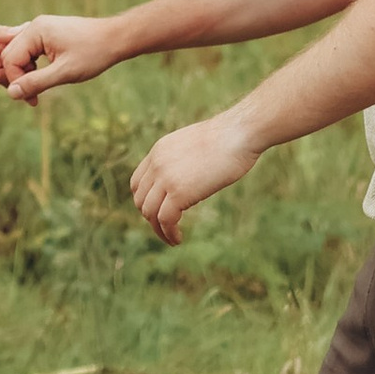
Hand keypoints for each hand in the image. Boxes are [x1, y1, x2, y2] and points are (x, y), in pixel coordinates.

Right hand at [0, 11, 122, 103]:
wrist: (116, 38)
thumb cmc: (93, 53)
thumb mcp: (64, 72)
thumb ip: (36, 82)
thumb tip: (11, 93)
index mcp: (36, 31)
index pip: (11, 59)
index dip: (16, 81)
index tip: (30, 99)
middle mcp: (35, 26)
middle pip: (12, 56)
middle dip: (19, 78)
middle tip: (33, 98)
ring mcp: (42, 29)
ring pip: (21, 56)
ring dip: (27, 74)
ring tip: (39, 91)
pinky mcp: (48, 35)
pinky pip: (32, 53)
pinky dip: (35, 68)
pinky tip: (46, 79)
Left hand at [129, 109, 261, 245]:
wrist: (237, 134)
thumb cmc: (228, 138)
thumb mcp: (195, 146)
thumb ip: (184, 160)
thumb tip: (188, 175)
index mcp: (159, 151)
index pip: (137, 183)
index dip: (145, 202)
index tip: (159, 213)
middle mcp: (157, 164)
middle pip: (141, 200)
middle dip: (151, 218)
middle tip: (167, 228)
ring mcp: (166, 178)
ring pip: (150, 213)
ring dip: (159, 231)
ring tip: (172, 239)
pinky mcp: (179, 192)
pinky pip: (165, 220)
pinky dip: (169, 234)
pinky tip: (178, 239)